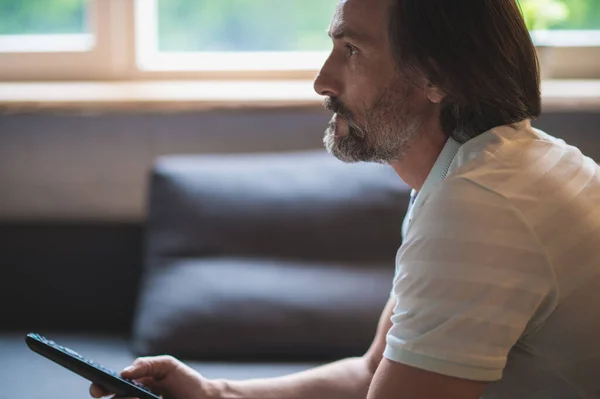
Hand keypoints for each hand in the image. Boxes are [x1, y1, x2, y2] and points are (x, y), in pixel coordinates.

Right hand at [89, 355, 210, 398]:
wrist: (206, 398)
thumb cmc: (186, 381)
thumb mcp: (167, 366)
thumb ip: (145, 364)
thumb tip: (123, 372)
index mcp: (134, 386)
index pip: (109, 389)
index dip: (99, 388)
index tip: (98, 389)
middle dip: (113, 398)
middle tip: (123, 395)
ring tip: (140, 398)